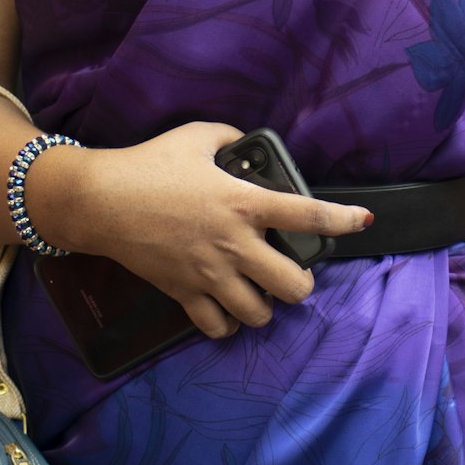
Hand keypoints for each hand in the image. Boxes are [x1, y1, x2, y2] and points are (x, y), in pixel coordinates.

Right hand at [26, 121, 371, 338]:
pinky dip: (225, 323)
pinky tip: (223, 307)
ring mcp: (210, 274)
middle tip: (290, 271)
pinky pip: (216, 327)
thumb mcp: (198, 136)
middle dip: (301, 282)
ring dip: (265, 306)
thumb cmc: (151, 163)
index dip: (343, 221)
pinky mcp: (183, 293)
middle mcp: (235, 244)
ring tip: (258, 291)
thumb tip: (244, 145)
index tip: (363, 222)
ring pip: (259, 314)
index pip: (309, 216)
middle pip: (294, 286)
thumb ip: (230, 139)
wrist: (101, 201)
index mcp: (245, 203)